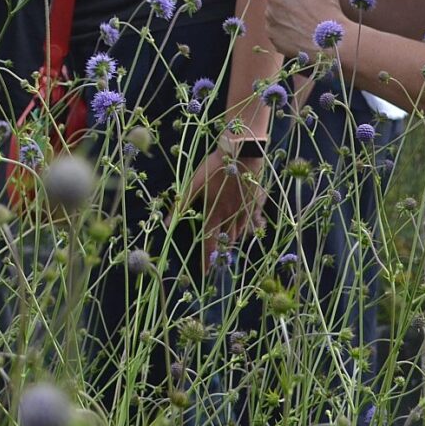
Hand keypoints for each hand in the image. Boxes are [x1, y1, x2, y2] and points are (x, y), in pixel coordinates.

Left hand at [185, 149, 268, 271]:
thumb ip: (182, 204)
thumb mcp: (194, 183)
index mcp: (214, 214)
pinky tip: (248, 228)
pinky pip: (254, 223)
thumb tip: (167, 222)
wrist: (243, 153)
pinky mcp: (257, 204)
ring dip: (234, 240)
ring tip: (230, 244)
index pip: (209, 243)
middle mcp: (231, 217)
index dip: (207, 259)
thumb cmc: (215, 167)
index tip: (205, 272)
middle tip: (219, 258)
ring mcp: (246, 212)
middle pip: (227, 241)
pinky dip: (249, 228)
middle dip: (222, 251)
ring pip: (240, 234)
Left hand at [262, 0, 344, 56]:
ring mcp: (269, 16)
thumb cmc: (329, 11)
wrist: (331, 41)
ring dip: (282, 14)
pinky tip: (298, 31)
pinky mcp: (270, 33)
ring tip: (302, 21)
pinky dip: (282, 29)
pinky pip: (273, 27)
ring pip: (272, 11)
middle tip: (302, 8)